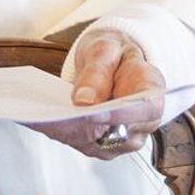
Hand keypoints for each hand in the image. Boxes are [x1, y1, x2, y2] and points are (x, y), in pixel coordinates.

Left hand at [31, 29, 166, 159]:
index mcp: (153, 94)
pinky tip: (41, 120)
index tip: (93, 113)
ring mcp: (125, 138)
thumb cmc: (114, 54)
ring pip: (98, 144)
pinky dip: (62, 133)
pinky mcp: (104, 144)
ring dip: (70, 133)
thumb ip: (98, 72)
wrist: (111, 63)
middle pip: (119, 134)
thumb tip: (84, 101)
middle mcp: (144, 123)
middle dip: (86, 127)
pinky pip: (83, 143)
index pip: (145, 110)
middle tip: (54, 117)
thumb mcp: (105, 50)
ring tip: (42, 117)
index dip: (121, 115)